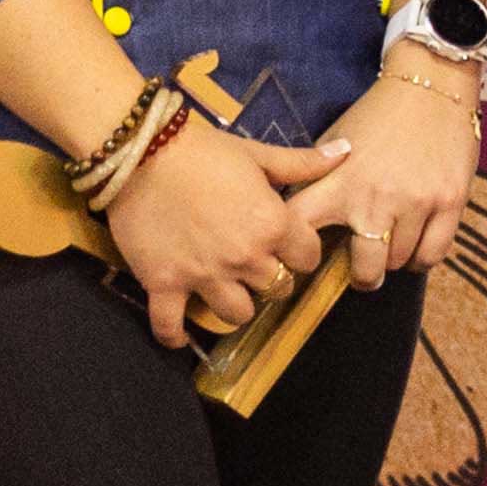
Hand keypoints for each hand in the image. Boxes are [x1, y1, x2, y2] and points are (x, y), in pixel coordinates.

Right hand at [98, 114, 333, 351]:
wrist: (139, 152)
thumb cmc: (203, 150)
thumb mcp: (257, 154)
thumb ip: (302, 163)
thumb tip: (347, 150)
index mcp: (272, 225)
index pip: (308, 258)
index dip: (301, 253)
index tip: (289, 247)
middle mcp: (244, 257)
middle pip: (277, 288)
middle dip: (272, 279)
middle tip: (256, 267)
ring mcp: (203, 274)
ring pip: (237, 314)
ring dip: (235, 306)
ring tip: (226, 292)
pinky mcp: (163, 283)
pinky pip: (170, 324)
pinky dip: (173, 334)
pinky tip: (178, 335)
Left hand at [276, 53, 486, 292]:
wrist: (430, 88)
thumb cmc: (376, 117)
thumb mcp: (334, 144)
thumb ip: (317, 183)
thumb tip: (297, 221)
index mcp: (338, 184)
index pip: (301, 231)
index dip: (296, 254)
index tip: (304, 262)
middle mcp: (376, 199)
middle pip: (365, 268)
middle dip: (363, 275)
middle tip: (363, 271)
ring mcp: (416, 203)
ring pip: (400, 262)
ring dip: (394, 260)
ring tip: (392, 247)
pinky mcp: (450, 202)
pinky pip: (433, 253)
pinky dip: (422, 257)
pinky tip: (416, 245)